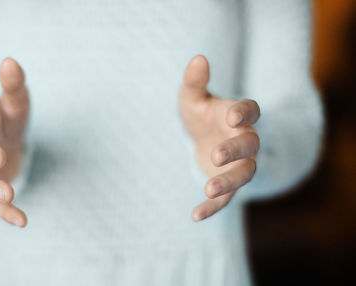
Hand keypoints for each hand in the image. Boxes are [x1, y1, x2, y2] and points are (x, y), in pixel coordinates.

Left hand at [179, 55, 259, 221]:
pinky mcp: (228, 185)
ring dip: (228, 182)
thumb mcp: (193, 98)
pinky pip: (226, 199)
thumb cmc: (201, 115)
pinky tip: (194, 215)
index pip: (250, 110)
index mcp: (238, 115)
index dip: (244, 113)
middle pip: (250, 145)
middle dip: (236, 150)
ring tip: (208, 189)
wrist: (204, 139)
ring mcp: (239, 164)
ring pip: (243, 175)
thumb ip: (195, 81)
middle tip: (216, 154)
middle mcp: (245, 140)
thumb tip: (198, 58)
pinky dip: (212, 207)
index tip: (231, 115)